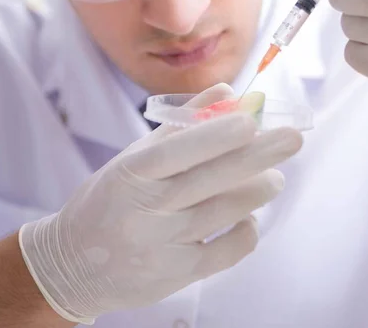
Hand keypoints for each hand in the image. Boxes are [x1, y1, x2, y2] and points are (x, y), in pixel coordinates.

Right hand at [18, 83, 302, 324]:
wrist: (74, 265)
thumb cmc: (110, 200)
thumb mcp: (132, 159)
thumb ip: (179, 126)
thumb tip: (227, 91)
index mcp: (130, 173)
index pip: (177, 150)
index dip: (215, 135)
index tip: (251, 120)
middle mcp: (144, 210)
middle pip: (209, 180)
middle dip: (257, 156)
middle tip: (293, 139)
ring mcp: (160, 246)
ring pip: (223, 213)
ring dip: (257, 190)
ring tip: (275, 178)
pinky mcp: (175, 275)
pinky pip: (225, 251)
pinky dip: (246, 231)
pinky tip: (249, 217)